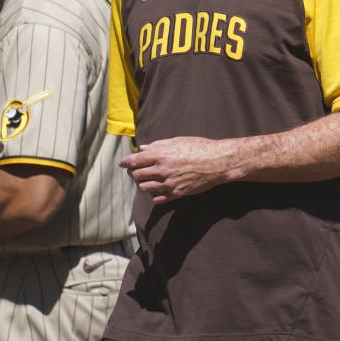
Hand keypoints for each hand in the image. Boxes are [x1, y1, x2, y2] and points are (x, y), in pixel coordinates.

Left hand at [119, 136, 233, 203]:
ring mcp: (169, 183)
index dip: (125, 163)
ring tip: (146, 181)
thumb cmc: (199, 147)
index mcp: (160, 155)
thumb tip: (143, 148)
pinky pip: (157, 199)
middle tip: (135, 171)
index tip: (122, 164)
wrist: (217, 162)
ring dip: (142, 184)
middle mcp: (162, 170)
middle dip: (133, 173)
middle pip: (136, 175)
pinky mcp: (177, 194)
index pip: (134, 161)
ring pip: (144, 188)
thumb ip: (157, 145)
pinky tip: (157, 190)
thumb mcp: (177, 141)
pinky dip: (154, 195)